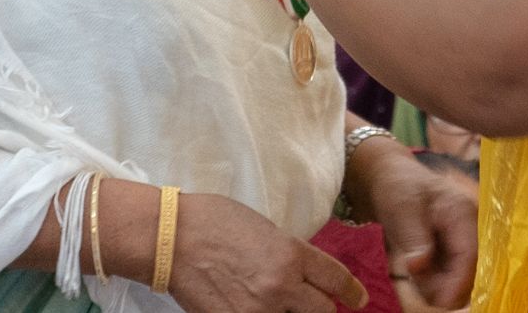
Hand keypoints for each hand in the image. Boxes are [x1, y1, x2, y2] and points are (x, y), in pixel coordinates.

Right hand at [168, 192, 366, 312]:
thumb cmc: (213, 222)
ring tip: (276, 304)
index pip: (336, 280)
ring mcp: (258, 311)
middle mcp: (281, 286)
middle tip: (314, 304)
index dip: (351, 292)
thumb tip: (302, 275)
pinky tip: (255, 307)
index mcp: (291, 254)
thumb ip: (288, 254)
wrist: (170, 239)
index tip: (357, 300)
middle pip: (323, 312)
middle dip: (321, 308)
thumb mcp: (264, 228)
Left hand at [344, 138, 477, 309]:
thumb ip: (415, 239)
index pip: (470, 256)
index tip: (440, 303)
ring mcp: (465, 241)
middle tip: (414, 275)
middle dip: (443, 284)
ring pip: (459, 279)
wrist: (391, 180)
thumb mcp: (402, 210)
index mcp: (464, 213)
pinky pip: (450, 276)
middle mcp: (472, 228)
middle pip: (469, 272)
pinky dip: (433, 280)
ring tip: (411, 264)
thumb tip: (419, 267)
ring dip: (436, 283)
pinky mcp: (456, 251)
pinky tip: (416, 266)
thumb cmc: (397, 188)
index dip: (457, 283)